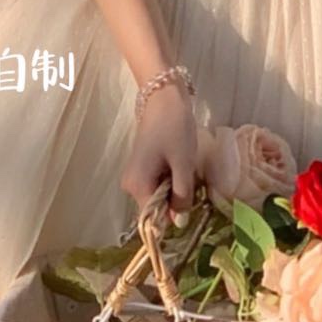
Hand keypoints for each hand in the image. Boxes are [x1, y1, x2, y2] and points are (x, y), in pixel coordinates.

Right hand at [120, 82, 197, 221]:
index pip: (154, 219)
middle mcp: (130, 186)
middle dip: (176, 200)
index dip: (174, 216)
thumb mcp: (183, 164)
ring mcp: (134, 177)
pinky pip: (157, 185)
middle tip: (190, 178)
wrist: (162, 98)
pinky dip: (171, 180)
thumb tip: (179, 223)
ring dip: (176, 189)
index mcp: (137, 187)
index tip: (190, 202)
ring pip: (159, 196)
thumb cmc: (174, 129)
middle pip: (156, 208)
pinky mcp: (141, 168)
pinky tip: (179, 164)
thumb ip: (181, 196)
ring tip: (185, 168)